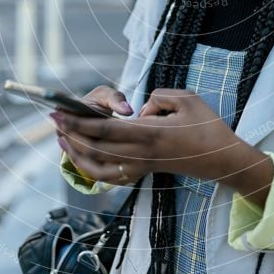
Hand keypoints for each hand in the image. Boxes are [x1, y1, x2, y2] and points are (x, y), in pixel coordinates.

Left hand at [52, 88, 273, 205]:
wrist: (221, 158)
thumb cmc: (207, 126)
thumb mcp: (186, 98)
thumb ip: (157, 97)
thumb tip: (139, 111)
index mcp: (149, 133)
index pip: (104, 129)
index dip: (79, 122)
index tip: (61, 113)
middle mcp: (141, 153)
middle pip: (96, 148)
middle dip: (71, 134)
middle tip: (53, 120)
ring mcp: (142, 166)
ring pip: (99, 168)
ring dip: (77, 154)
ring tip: (64, 139)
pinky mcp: (145, 172)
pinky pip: (111, 176)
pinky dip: (93, 169)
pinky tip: (85, 157)